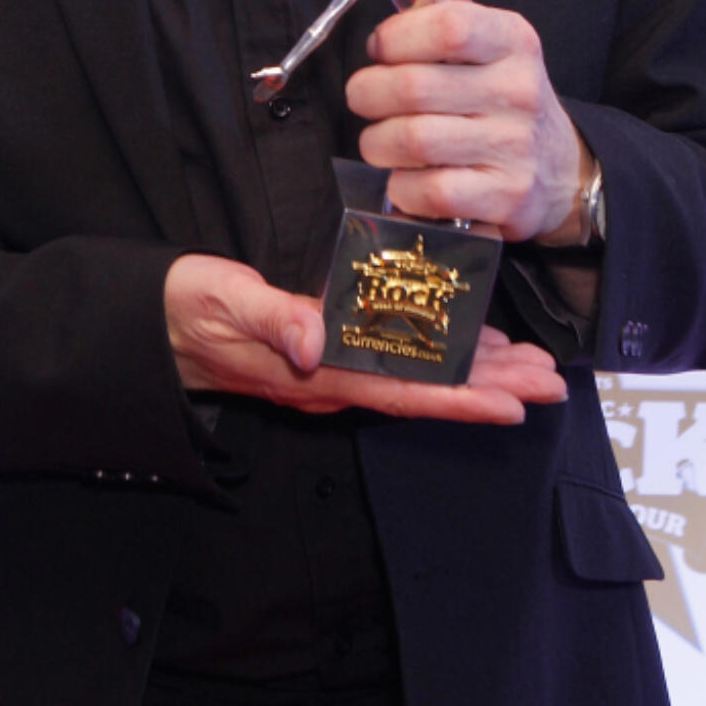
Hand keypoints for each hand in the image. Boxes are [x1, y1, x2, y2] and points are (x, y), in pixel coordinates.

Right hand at [163, 253, 565, 424]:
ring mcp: (331, 369)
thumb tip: (315, 341)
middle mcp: (333, 380)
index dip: (461, 400)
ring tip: (530, 366)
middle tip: (551, 383)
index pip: (403, 394)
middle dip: (491, 387)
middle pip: (426, 391)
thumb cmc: (187, 311)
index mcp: (317, 374)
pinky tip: (469, 342)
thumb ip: (271, 319)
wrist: (154, 326)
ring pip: (418, 377)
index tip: (515, 404)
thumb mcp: (225, 301)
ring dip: (476, 372)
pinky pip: (395, 359)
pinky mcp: (325, 351)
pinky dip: (439, 352)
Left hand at [346, 0, 592, 245]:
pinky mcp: (506, 196)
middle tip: (363, 98)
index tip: (379, 48)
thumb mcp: (492, 42)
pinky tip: (406, 177)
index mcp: (513, 40)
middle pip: (414, 87)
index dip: (396, 36)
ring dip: (377, 142)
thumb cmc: (504, 97)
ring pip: (413, 140)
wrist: (560, 169)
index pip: (447, 25)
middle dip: (368, 94)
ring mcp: (514, 146)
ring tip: (379, 140)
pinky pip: (430, 190)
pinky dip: (403, 186)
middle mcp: (518, 90)